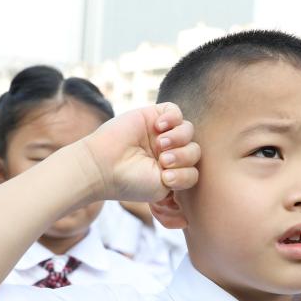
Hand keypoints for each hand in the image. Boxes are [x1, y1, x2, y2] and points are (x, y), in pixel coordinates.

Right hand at [81, 103, 198, 202]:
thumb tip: (195, 181)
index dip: (185, 174)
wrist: (104, 166)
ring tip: (160, 144)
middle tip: (164, 160)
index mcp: (171, 172)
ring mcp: (160, 134)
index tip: (166, 178)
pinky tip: (159, 126)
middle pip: (194, 150)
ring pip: (188, 130)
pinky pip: (175, 111)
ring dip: (178, 138)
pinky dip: (172, 118)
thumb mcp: (163, 188)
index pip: (194, 170)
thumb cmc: (131, 182)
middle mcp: (167, 153)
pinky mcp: (152, 116)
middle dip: (183, 156)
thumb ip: (184, 179)